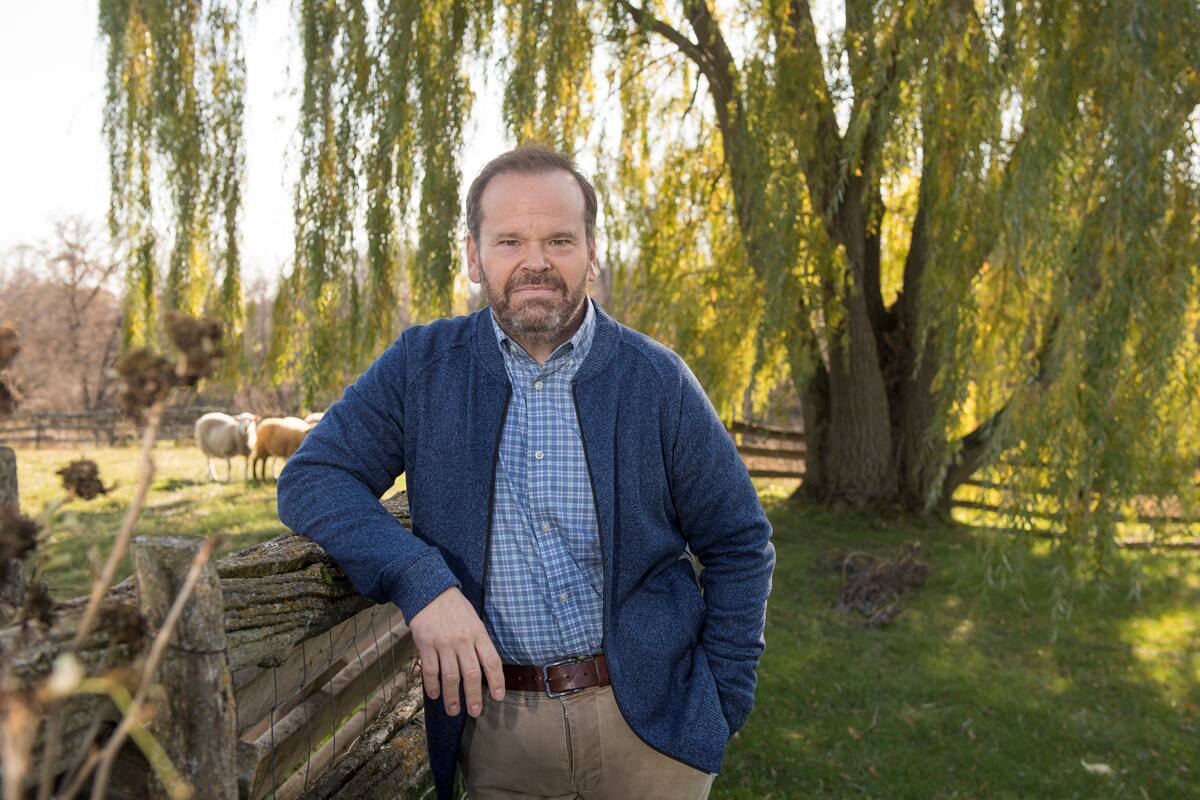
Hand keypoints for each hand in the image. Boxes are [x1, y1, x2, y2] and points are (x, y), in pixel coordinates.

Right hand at [408, 587, 504, 716]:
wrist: (430, 590)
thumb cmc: (455, 608)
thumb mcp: (474, 620)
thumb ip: (479, 643)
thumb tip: (485, 669)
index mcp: (478, 633)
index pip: (491, 661)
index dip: (496, 681)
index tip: (498, 696)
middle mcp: (463, 639)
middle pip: (471, 674)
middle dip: (473, 696)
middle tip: (475, 712)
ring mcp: (443, 642)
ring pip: (450, 676)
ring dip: (452, 697)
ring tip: (454, 710)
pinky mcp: (426, 643)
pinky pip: (430, 670)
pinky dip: (432, 685)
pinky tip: (434, 695)